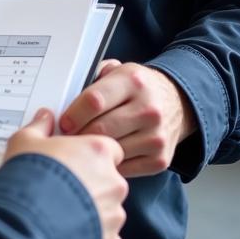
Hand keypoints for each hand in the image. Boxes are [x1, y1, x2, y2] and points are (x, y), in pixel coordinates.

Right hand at [5, 108, 127, 238]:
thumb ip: (39, 127)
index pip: (109, 148)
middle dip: (91, 182)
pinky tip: (69, 228)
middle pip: (109, 179)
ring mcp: (114, 213)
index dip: (92, 154)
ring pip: (108, 209)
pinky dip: (91, 233)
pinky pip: (105, 235)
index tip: (75, 158)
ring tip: (62, 209)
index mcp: (98, 151)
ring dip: (91, 208)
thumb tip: (44, 117)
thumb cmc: (30, 176)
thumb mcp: (25, 141)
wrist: (29, 221)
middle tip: (64, 184)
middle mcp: (113, 182)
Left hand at [59, 60, 197, 177]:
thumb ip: (93, 77)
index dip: (74, 113)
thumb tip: (66, 97)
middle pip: (101, 128)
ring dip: (93, 151)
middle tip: (66, 137)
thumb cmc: (137, 87)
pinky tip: (103, 156)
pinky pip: (124, 168)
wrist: (176, 103)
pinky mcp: (159, 159)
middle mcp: (148, 109)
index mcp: (133, 81)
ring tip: (82, 147)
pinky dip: (110, 164)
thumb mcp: (118, 70)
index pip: (95, 100)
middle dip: (78, 134)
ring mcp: (156, 137)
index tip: (63, 122)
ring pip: (112, 150)